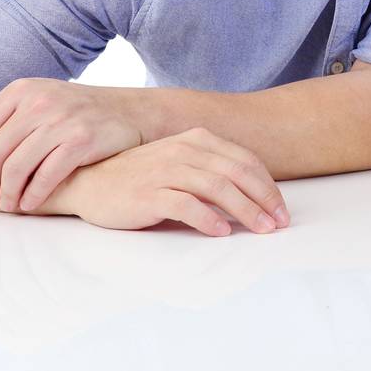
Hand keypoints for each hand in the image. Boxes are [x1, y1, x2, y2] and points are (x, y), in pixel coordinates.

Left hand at [0, 78, 143, 212]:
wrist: (129, 111)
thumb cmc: (74, 111)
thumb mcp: (33, 103)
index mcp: (22, 90)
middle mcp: (39, 101)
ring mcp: (61, 120)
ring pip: (17, 167)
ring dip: (8, 194)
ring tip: (9, 206)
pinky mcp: (82, 140)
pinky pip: (46, 176)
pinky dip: (33, 195)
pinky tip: (30, 204)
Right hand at [43, 127, 289, 235]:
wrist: (89, 181)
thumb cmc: (139, 176)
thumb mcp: (179, 162)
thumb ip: (211, 170)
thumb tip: (251, 195)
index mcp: (196, 139)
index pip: (244, 160)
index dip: (267, 185)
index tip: (281, 208)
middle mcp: (184, 150)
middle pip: (237, 173)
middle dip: (264, 199)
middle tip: (279, 222)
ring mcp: (166, 170)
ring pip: (217, 188)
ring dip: (245, 210)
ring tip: (260, 229)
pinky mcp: (149, 193)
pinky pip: (186, 204)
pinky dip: (208, 218)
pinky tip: (221, 231)